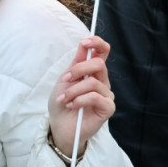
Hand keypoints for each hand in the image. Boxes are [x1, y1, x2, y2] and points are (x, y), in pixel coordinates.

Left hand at [48, 36, 115, 156]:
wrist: (59, 124)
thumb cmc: (62, 102)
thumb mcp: (65, 79)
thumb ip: (76, 63)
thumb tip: (84, 44)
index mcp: (92, 72)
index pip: (103, 52)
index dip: (97, 43)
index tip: (85, 42)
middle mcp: (102, 81)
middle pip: (99, 64)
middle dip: (79, 69)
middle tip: (66, 79)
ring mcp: (106, 94)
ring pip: (93, 82)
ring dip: (74, 90)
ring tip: (65, 99)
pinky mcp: (108, 108)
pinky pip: (96, 97)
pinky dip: (80, 100)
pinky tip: (72, 105)